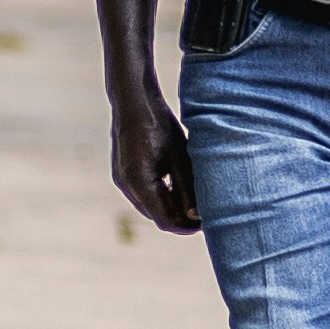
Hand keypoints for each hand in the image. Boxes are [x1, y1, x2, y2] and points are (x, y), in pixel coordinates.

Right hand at [110, 78, 199, 232]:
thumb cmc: (159, 124)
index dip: (186, 227)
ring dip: (170, 208)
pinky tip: (178, 188)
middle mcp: (126, 185)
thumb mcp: (179, 157)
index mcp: (139, 182)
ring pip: (149, 206)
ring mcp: (122, 180)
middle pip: (156, 216)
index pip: (164, 220)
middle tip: (205, 214)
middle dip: (179, 219)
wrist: (133, 101)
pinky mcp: (123, 174)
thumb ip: (186, 189)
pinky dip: (161, 197)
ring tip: (194, 201)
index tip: (207, 223)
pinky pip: (143, 194)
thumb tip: (196, 217)